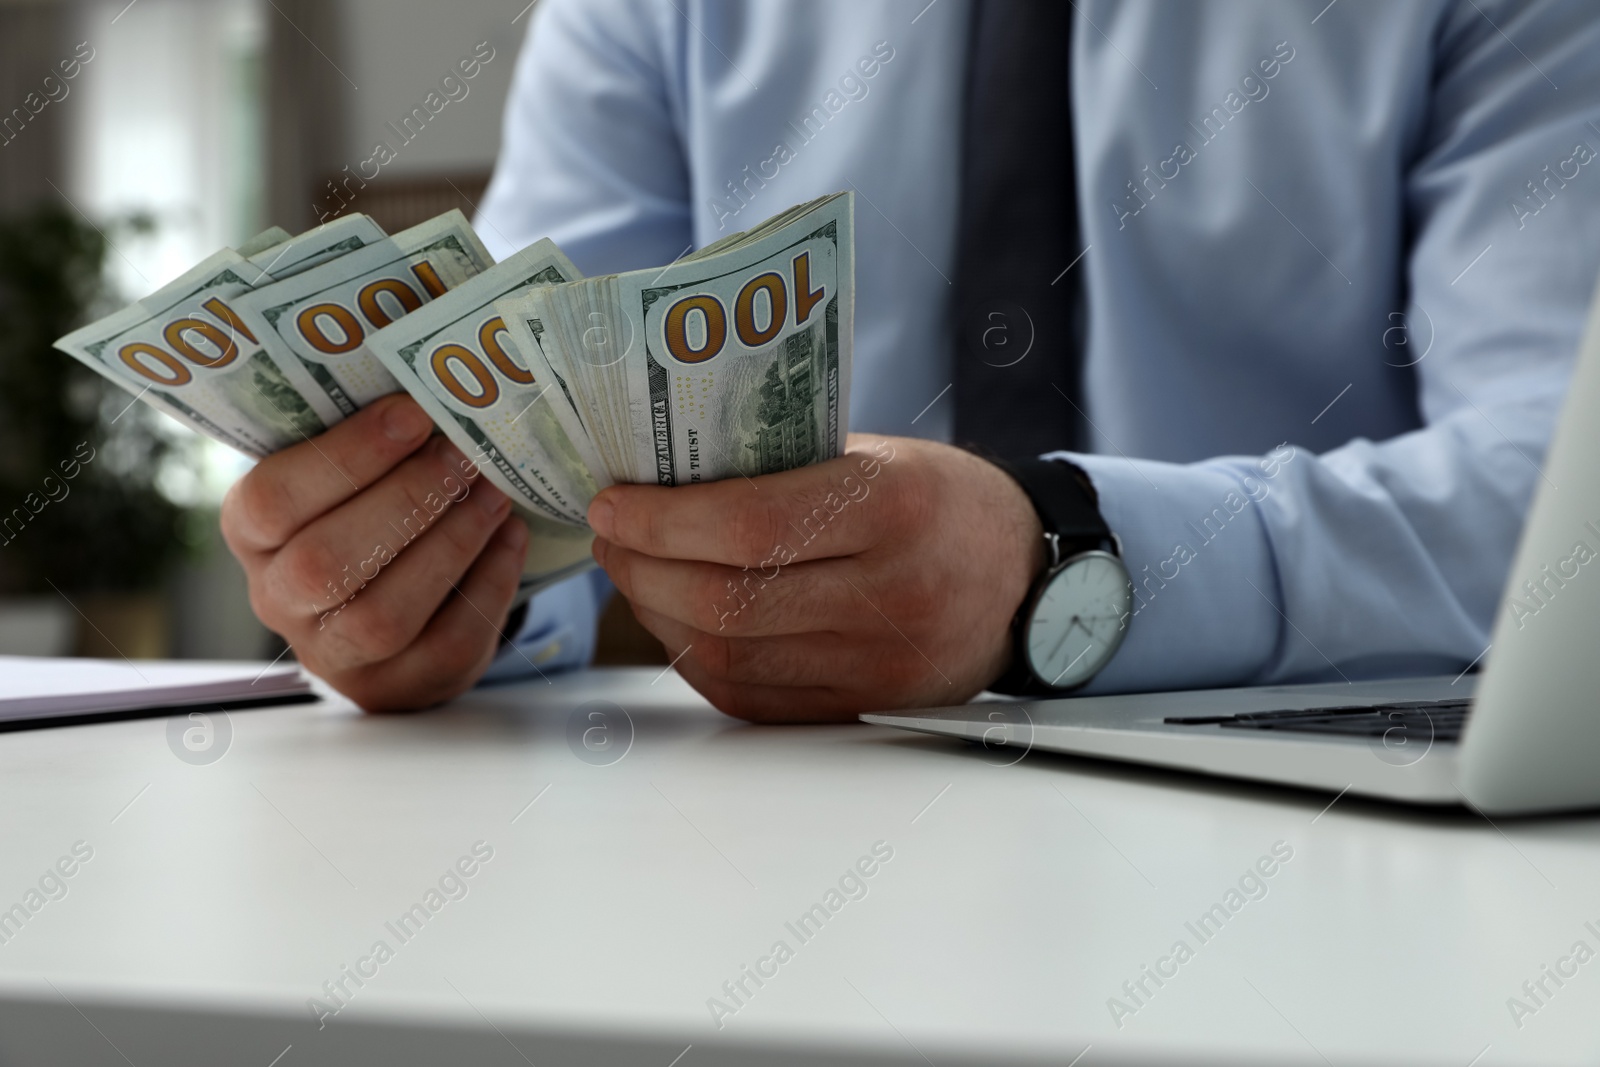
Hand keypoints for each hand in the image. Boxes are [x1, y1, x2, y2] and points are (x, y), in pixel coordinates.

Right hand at [220, 395, 528, 710]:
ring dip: (450, 546)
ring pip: (383, 615)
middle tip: (463, 456)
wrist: (389, 605)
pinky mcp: (396, 685)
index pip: (273, 499)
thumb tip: (426, 326)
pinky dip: (488, 587)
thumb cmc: (367, 507)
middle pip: (325, 564)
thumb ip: (373, 417)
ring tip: (494, 495)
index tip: (413, 413)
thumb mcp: (350, 465)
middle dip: (405, 503)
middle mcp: (278, 598)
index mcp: (252, 531)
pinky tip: (510, 539)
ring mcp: (333, 653)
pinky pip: (445, 645)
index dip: (346, 456)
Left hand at [588, 434, 1044, 721]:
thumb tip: (662, 477)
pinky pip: (752, 698)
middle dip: (643, 570)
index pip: (749, 526)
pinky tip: (679, 623)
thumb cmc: (940, 502)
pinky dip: (697, 661)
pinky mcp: (864, 707)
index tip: (613, 504)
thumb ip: (782, 467)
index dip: (661, 520)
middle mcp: (890, 593)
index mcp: (893, 507)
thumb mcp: (878, 455)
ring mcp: (880, 664)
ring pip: (729, 658)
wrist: (1027, 581)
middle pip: (727, 601)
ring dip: (659, 616)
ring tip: (637, 574)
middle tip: (612, 537)